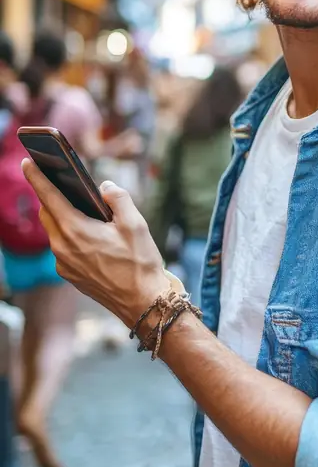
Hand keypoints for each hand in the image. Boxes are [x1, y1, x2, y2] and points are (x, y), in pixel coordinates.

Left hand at [22, 159, 170, 327]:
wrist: (143, 304)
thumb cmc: (140, 264)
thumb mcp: (135, 223)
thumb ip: (118, 198)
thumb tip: (106, 187)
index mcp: (76, 230)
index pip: (49, 196)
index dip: (36, 177)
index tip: (27, 162)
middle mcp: (63, 247)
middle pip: (47, 214)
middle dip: (51, 198)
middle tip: (65, 187)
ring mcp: (64, 264)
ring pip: (54, 232)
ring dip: (62, 219)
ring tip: (84, 215)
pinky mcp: (69, 275)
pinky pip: (62, 249)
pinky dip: (70, 238)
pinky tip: (91, 239)